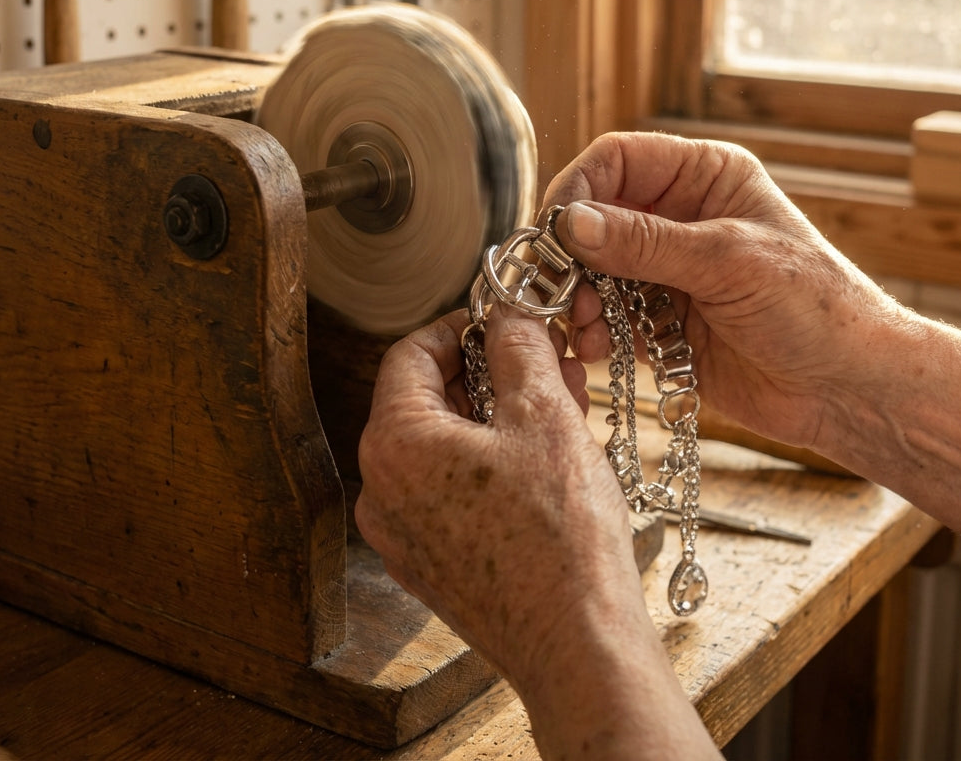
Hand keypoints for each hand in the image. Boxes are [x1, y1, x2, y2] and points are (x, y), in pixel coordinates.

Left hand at [354, 304, 634, 685]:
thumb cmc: (560, 534)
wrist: (578, 645)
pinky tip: (546, 456)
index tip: (501, 321)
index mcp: (394, 444)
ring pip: (445, 446)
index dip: (459, 327)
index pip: (409, 353)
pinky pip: (452, 490)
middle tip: (543, 359)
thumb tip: (509, 314)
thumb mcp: (544, 413)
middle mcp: (382, 490)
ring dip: (498, 415)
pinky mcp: (432, 565)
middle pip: (427, 400)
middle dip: (489, 372)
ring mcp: (403, 534)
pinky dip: (491, 461)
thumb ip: (518, 347)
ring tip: (561, 402)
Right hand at [543, 131, 904, 453]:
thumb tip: (570, 223)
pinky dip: (592, 329)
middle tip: (560, 289)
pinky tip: (596, 348)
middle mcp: (681, 216)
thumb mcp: (728, 262)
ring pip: (594, 269)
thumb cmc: (815, 308)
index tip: (554, 230)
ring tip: (584, 325)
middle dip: (572, 253)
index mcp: (706, 177)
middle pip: (597, 216)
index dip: (578, 188)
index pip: (618, 160)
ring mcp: (669, 270)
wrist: (847, 389)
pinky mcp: (661, 319)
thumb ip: (644, 242)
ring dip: (578, 296)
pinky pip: (607, 314)